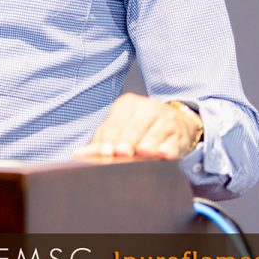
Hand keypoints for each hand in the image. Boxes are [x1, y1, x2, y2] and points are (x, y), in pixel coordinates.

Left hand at [76, 93, 201, 159]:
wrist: (176, 121)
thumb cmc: (140, 127)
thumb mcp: (121, 126)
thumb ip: (102, 139)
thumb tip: (79, 154)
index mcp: (128, 104)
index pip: (114, 125)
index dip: (108, 140)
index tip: (105, 152)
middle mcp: (147, 108)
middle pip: (133, 129)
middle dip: (126, 143)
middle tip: (121, 154)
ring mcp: (166, 120)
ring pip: (153, 135)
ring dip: (147, 147)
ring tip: (142, 154)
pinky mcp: (179, 134)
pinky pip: (172, 144)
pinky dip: (168, 150)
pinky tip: (164, 154)